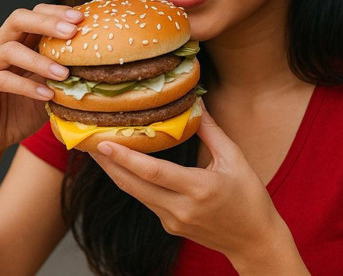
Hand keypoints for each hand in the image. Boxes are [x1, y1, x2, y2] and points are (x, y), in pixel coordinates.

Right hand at [0, 4, 82, 160]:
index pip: (33, 14)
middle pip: (17, 20)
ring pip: (10, 49)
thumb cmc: (21, 112)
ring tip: (64, 74)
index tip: (81, 18)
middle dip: (47, 23)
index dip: (55, 12)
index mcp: (13, 42)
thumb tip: (98, 64)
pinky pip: (1, 80)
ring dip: (40, 60)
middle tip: (72, 32)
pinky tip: (46, 95)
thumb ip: (63, 73)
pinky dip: (27, 86)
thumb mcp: (48, 89)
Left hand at [91, 104, 306, 272]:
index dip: (126, 158)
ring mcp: (173, 220)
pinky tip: (125, 167)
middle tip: (88, 142)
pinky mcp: (170, 225)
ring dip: (116, 172)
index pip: (153, 172)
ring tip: (100, 151)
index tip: (104, 143)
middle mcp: (181, 208)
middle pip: (133, 185)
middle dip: (108, 164)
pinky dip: (133, 182)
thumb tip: (197, 102)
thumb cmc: (250, 198)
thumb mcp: (235, 159)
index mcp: (199, 188)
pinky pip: (147, 200)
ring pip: (136, 193)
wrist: (254, 241)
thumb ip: (211, 131)